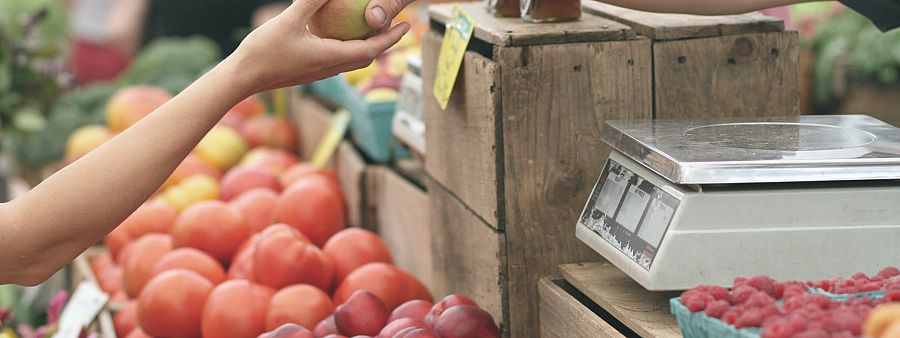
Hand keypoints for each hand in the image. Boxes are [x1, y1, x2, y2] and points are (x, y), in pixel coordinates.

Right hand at [224, 0, 410, 94]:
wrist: (243, 78)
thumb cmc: (263, 51)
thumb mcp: (289, 20)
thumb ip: (312, 1)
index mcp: (331, 57)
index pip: (372, 49)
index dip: (392, 38)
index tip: (406, 25)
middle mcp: (330, 69)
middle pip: (367, 57)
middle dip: (384, 42)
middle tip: (394, 26)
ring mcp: (320, 73)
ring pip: (352, 60)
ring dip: (367, 46)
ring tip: (371, 29)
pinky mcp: (310, 73)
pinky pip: (338, 60)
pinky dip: (348, 48)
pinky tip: (339, 35)